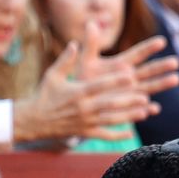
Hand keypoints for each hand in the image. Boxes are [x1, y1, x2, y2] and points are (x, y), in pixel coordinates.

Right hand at [13, 39, 177, 142]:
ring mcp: (85, 122)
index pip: (99, 86)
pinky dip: (117, 135)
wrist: (33, 120)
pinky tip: (131, 133)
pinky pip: (104, 135)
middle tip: (144, 95)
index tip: (130, 75)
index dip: (115, 81)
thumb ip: (66, 60)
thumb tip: (75, 43)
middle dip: (127, 100)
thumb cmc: (44, 94)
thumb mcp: (52, 74)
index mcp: (77, 92)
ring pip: (110, 120)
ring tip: (145, 110)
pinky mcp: (85, 132)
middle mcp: (83, 108)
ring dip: (128, 116)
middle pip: (109, 104)